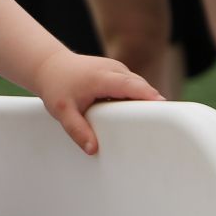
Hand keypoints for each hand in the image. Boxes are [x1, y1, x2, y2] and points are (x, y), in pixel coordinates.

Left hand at [31, 51, 162, 154]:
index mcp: (102, 77)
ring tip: (154, 121)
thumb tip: (92, 149)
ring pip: (138, 84)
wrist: (49, 65)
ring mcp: (116, 68)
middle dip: (153, 102)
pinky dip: (137, 96)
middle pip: (140, 86)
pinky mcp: (117, 71)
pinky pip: (133, 84)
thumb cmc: (56, 86)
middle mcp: (113, 69)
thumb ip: (77, 130)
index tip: (165, 109)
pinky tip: (139, 113)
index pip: (132, 86)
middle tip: (166, 123)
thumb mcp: (62, 111)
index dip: (149, 97)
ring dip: (145, 99)